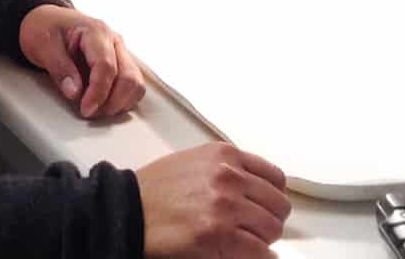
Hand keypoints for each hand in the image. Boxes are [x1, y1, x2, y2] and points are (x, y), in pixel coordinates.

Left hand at [19, 4, 144, 118]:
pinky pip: (131, 85)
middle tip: (90, 113)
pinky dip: (122, 100)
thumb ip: (60, 68)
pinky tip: (103, 104)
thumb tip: (75, 93)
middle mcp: (113, 40)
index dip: (98, 92)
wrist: (46, 18)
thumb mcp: (42, 44)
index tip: (86, 109)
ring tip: (96, 110)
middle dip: (112, 101)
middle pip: (128, 77)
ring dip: (120, 102)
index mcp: (96, 31)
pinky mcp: (120, 63)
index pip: (106, 66)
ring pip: (135, 83)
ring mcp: (119, 52)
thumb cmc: (43, 28)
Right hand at [136, 142, 291, 257]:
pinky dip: (257, 256)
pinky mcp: (218, 234)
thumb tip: (255, 190)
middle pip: (278, 205)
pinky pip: (261, 252)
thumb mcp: (192, 162)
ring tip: (240, 241)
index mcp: (222, 155)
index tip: (264, 207)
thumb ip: (225, 169)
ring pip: (272, 229)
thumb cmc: (153, 190)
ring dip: (260, 239)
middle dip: (267, 220)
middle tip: (251, 229)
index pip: (275, 177)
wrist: (126, 210)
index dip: (271, 197)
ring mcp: (225, 205)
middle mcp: (228, 176)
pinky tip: (240, 254)